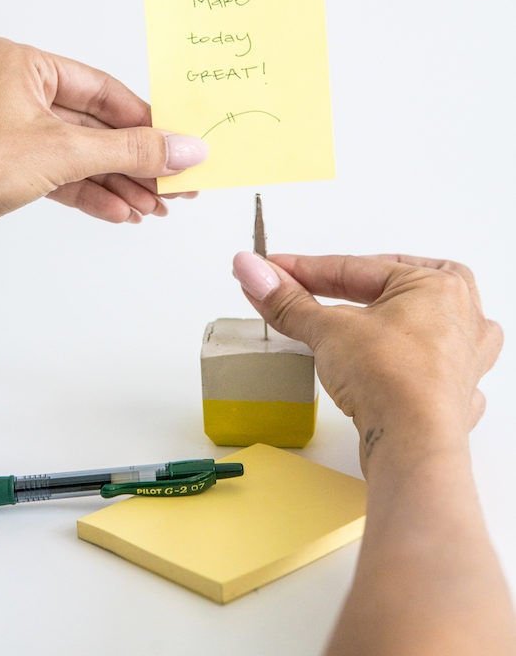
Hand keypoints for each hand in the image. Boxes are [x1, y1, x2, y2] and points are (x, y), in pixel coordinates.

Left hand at [0, 37, 206, 270]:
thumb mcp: (65, 152)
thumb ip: (132, 151)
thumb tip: (185, 148)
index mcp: (20, 63)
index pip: (102, 88)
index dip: (146, 120)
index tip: (179, 143)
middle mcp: (10, 90)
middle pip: (93, 125)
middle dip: (134, 160)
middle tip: (174, 183)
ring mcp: (3, 130)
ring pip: (76, 154)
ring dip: (116, 182)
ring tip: (154, 207)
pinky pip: (56, 175)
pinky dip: (88, 193)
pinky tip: (119, 213)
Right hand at [232, 251, 502, 469]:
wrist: (415, 446)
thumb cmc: (391, 378)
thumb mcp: (327, 329)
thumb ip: (288, 301)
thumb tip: (252, 269)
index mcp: (438, 284)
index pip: (356, 269)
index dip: (305, 270)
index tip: (274, 270)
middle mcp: (461, 317)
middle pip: (393, 289)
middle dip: (352, 285)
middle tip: (309, 286)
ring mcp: (464, 359)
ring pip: (426, 324)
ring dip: (395, 317)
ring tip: (369, 313)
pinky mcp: (455, 398)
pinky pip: (434, 367)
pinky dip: (413, 363)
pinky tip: (401, 365)